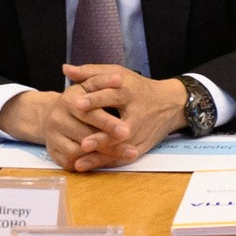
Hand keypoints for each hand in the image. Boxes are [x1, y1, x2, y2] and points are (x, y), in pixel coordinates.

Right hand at [0, 84, 127, 170]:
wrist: (58, 115)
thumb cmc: (83, 98)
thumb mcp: (92, 86)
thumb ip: (105, 81)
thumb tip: (119, 78)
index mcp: (67, 100)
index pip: (88, 114)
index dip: (107, 123)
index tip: (127, 130)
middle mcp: (56, 119)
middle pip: (85, 135)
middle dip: (109, 143)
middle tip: (131, 151)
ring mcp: (53, 137)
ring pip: (79, 151)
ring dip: (103, 155)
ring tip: (127, 155)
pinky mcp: (54, 152)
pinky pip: (72, 163)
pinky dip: (90, 164)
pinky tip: (109, 162)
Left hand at [51, 64, 188, 170]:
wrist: (170, 105)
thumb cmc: (138, 88)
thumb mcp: (117, 74)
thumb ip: (91, 72)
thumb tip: (65, 69)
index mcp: (130, 93)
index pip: (112, 96)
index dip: (94, 100)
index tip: (76, 105)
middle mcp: (137, 115)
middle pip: (118, 128)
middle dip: (101, 137)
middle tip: (83, 143)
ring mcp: (140, 134)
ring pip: (119, 147)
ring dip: (100, 156)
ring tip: (80, 162)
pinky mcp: (140, 147)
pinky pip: (121, 158)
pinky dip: (104, 163)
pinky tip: (87, 167)